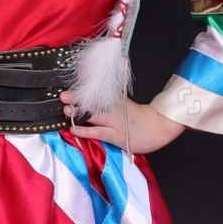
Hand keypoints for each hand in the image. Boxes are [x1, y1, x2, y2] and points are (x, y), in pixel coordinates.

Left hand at [58, 89, 185, 153]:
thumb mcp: (125, 105)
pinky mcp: (117, 136)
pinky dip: (87, 131)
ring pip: (95, 116)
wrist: (159, 126)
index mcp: (116, 100)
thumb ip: (110, 102)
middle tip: (63, 96)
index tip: (69, 87)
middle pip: (94, 103)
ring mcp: (115, 123)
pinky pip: (100, 133)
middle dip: (77, 99)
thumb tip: (91, 99)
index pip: (97, 93)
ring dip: (79, 114)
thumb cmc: (140, 118)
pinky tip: (75, 130)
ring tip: (66, 111)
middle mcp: (115, 109)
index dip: (83, 90)